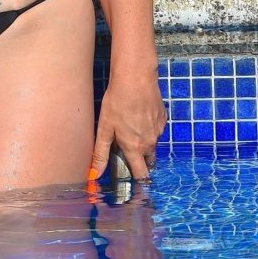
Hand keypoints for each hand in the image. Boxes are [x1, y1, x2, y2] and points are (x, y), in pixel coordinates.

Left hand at [89, 65, 165, 182]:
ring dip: (143, 142)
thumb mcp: (105, 128)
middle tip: (125, 148)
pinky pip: (156, 130)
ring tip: (130, 126)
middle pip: (147, 161)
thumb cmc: (117, 102)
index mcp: (135, 148)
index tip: (130, 178)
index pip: (141, 175)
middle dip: (139, 160)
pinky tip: (138, 115)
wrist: (136, 79)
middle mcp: (150, 143)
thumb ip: (100, 153)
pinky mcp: (163, 118)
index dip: (137, 180)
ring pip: (152, 144)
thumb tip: (94, 175)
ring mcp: (159, 131)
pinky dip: (148, 128)